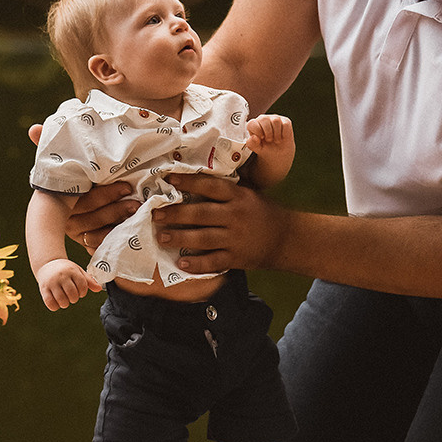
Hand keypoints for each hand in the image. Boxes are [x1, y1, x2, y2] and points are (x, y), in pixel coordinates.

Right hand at [28, 124, 139, 251]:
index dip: (105, 196)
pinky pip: (102, 249)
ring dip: (118, 224)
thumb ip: (52, 144)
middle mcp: (68, 221)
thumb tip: (33, 128)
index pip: (84, 201)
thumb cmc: (86, 174)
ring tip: (137, 212)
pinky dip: (116, 241)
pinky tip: (132, 233)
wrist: (96, 198)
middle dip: (115, 209)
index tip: (127, 186)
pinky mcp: (91, 248)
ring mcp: (80, 236)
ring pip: (97, 235)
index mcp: (61, 201)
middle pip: (91, 219)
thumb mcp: (74, 159)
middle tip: (136, 200)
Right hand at [36, 258, 102, 310]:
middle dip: (74, 299)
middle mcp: (62, 276)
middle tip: (71, 296)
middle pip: (73, 294)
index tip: (80, 291)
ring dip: (65, 304)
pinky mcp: (43, 288)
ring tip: (64, 299)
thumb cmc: (66, 270)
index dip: (83, 292)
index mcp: (72, 271)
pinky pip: (50, 302)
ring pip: (62, 300)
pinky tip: (56, 303)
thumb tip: (99, 289)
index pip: (82, 286)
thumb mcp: (78, 271)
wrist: (47, 264)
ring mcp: (52, 282)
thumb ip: (88, 280)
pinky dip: (55, 306)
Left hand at [151, 173, 286, 274]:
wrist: (286, 238)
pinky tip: (181, 263)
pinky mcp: (236, 258)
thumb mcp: (248, 193)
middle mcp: (235, 216)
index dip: (188, 182)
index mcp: (238, 196)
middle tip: (156, 214)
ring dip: (179, 238)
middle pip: (200, 213)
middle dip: (175, 214)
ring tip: (161, 237)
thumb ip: (225, 189)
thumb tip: (193, 177)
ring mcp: (235, 238)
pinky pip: (213, 262)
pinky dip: (197, 264)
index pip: (210, 186)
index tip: (168, 179)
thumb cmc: (261, 211)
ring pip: (202, 238)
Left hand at [245, 114, 294, 154]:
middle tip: (269, 140)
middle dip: (268, 133)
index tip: (262, 138)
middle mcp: (264, 119)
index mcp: (254, 124)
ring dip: (276, 134)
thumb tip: (254, 137)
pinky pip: (285, 124)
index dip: (257, 131)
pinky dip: (284, 134)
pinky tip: (282, 137)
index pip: (252, 123)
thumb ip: (252, 144)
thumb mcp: (258, 149)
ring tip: (276, 140)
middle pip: (264, 119)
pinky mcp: (285, 121)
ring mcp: (275, 118)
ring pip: (276, 121)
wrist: (279, 153)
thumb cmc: (266, 149)